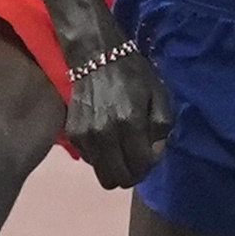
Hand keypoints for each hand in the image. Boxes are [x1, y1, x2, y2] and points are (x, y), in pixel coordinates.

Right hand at [66, 46, 170, 187]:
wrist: (95, 56)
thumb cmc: (132, 74)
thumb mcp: (159, 95)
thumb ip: (162, 128)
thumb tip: (154, 153)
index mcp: (130, 124)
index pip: (141, 167)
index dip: (149, 166)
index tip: (151, 153)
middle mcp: (105, 134)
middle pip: (119, 179)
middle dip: (132, 174)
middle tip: (137, 159)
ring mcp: (85, 136)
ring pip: (102, 175)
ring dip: (115, 168)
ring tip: (122, 150)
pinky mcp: (72, 134)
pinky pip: (90, 161)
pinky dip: (101, 156)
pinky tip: (107, 138)